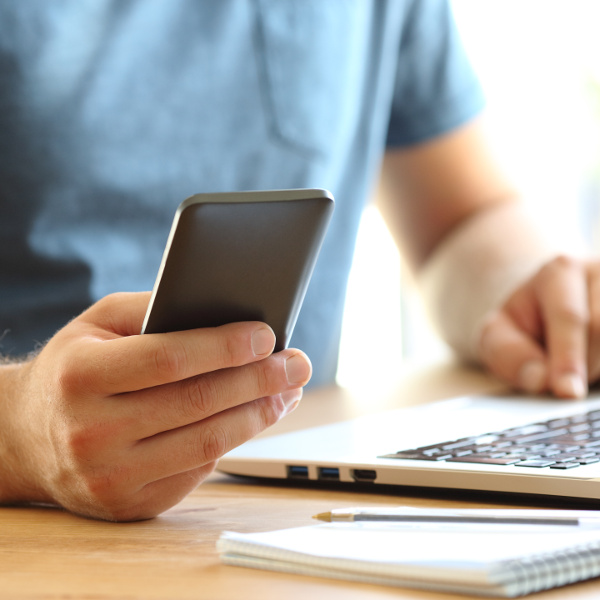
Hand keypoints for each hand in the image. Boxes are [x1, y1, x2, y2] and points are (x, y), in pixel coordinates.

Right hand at [0, 292, 310, 520]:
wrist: (29, 438)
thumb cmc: (74, 369)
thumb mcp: (99, 324)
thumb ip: (154, 310)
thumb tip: (224, 310)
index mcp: (79, 376)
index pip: (167, 359)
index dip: (224, 346)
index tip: (267, 335)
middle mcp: (90, 432)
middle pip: (197, 403)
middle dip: (259, 380)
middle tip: (297, 363)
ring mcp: (111, 476)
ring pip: (207, 442)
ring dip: (260, 413)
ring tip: (288, 390)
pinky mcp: (132, 502)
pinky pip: (199, 468)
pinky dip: (236, 439)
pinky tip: (256, 415)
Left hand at [477, 255, 598, 398]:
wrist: (547, 311)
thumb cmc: (523, 324)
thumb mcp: (496, 334)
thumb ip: (508, 354)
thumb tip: (540, 379)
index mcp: (560, 271)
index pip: (570, 316)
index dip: (568, 357)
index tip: (566, 391)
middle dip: (584, 367)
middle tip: (565, 386)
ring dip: (599, 369)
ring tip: (580, 370)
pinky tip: (593, 369)